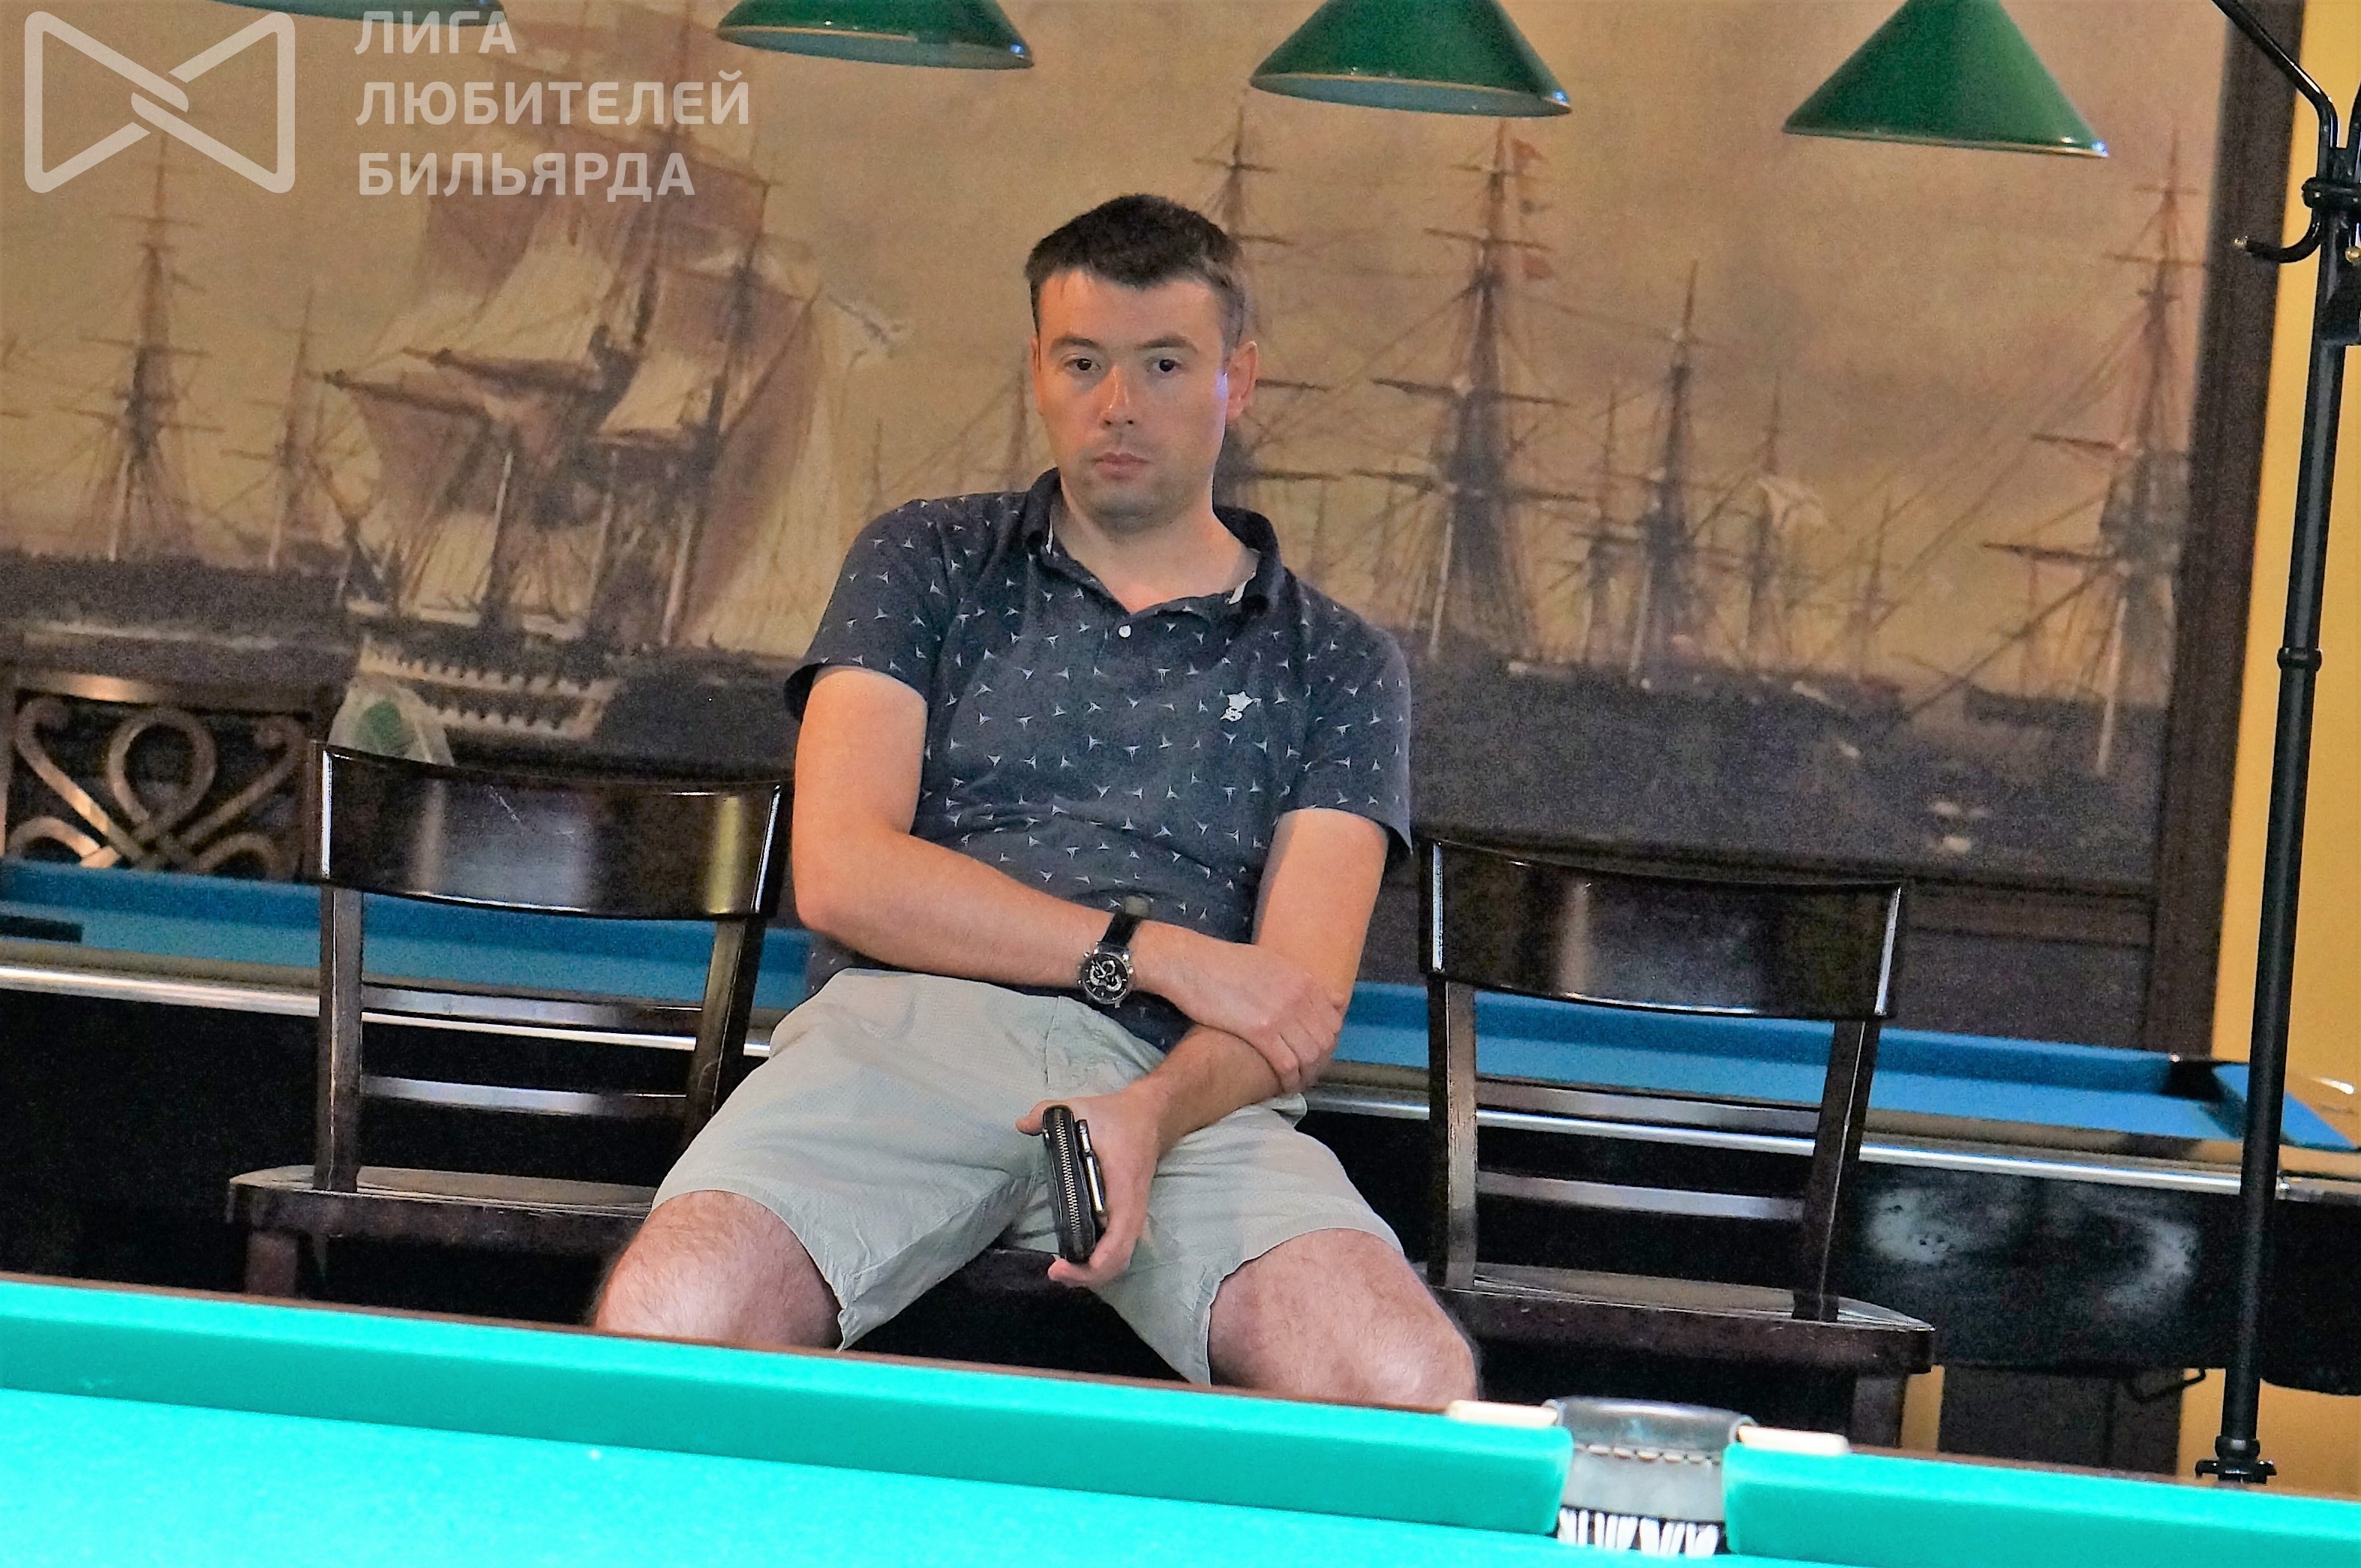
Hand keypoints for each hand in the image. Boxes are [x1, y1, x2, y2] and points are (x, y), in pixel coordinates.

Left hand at [1016, 1084, 1164, 1287]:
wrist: (1152, 1116)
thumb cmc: (1117, 1116)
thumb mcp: (1081, 1107)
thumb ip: (1048, 1113)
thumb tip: (1021, 1124)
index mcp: (1123, 1188)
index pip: (1116, 1240)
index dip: (1091, 1264)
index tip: (1058, 1264)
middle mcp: (1132, 1209)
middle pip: (1118, 1261)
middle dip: (1088, 1276)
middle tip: (1054, 1274)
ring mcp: (1133, 1215)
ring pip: (1120, 1259)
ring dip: (1094, 1273)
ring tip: (1062, 1272)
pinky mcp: (1129, 1215)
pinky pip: (1118, 1248)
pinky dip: (1099, 1261)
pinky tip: (1075, 1258)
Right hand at [1132, 925, 1343, 1094]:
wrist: (1191, 963)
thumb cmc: (1224, 963)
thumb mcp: (1269, 962)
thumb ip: (1295, 980)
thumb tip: (1313, 994)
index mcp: (1303, 978)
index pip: (1333, 1020)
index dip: (1328, 1043)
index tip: (1317, 1055)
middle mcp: (1298, 995)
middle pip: (1325, 1040)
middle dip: (1319, 1063)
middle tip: (1307, 1074)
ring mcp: (1281, 1013)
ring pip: (1309, 1056)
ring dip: (1306, 1075)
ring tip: (1296, 1084)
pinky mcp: (1260, 1031)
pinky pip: (1287, 1064)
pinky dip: (1289, 1080)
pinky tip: (1282, 1087)